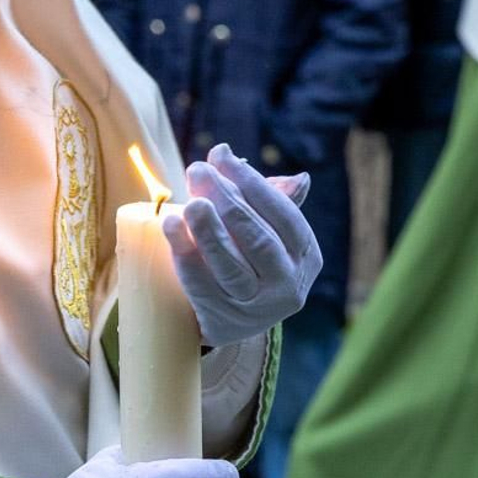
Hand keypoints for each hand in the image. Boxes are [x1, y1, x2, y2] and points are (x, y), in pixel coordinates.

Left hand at [162, 144, 321, 347]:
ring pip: (232, 267)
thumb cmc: (248, 260)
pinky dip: (185, 254)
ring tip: (189, 203)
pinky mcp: (222, 321)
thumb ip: (269, 200)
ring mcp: (256, 308)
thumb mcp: (267, 232)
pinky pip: (201, 286)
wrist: (229, 319)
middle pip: (258, 239)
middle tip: (197, 170)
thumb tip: (280, 171)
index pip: (283, 214)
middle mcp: (288, 284)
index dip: (252, 183)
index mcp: (305, 255)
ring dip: (209, 231)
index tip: (221, 156)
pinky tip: (171, 227)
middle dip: (227, 200)